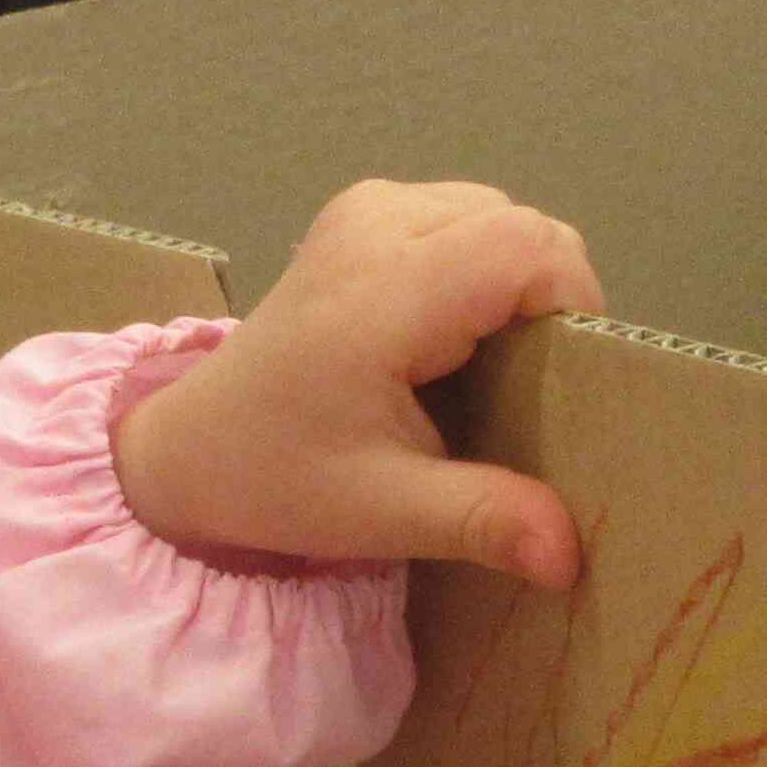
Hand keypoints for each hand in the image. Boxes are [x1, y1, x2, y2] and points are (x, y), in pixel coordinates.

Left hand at [112, 181, 602, 589]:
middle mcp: (377, 225)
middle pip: (525, 229)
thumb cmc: (279, 478)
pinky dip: (479, 270)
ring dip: (516, 287)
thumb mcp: (383, 513)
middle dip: (549, 305)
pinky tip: (450, 336)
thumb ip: (482, 520)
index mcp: (382, 292)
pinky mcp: (362, 212)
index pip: (530, 249)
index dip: (572, 308)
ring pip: (501, 217)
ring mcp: (366, 209)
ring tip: (484, 368)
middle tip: (527, 390)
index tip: (563, 384)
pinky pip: (464, 218)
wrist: (193, 448)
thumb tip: (568, 556)